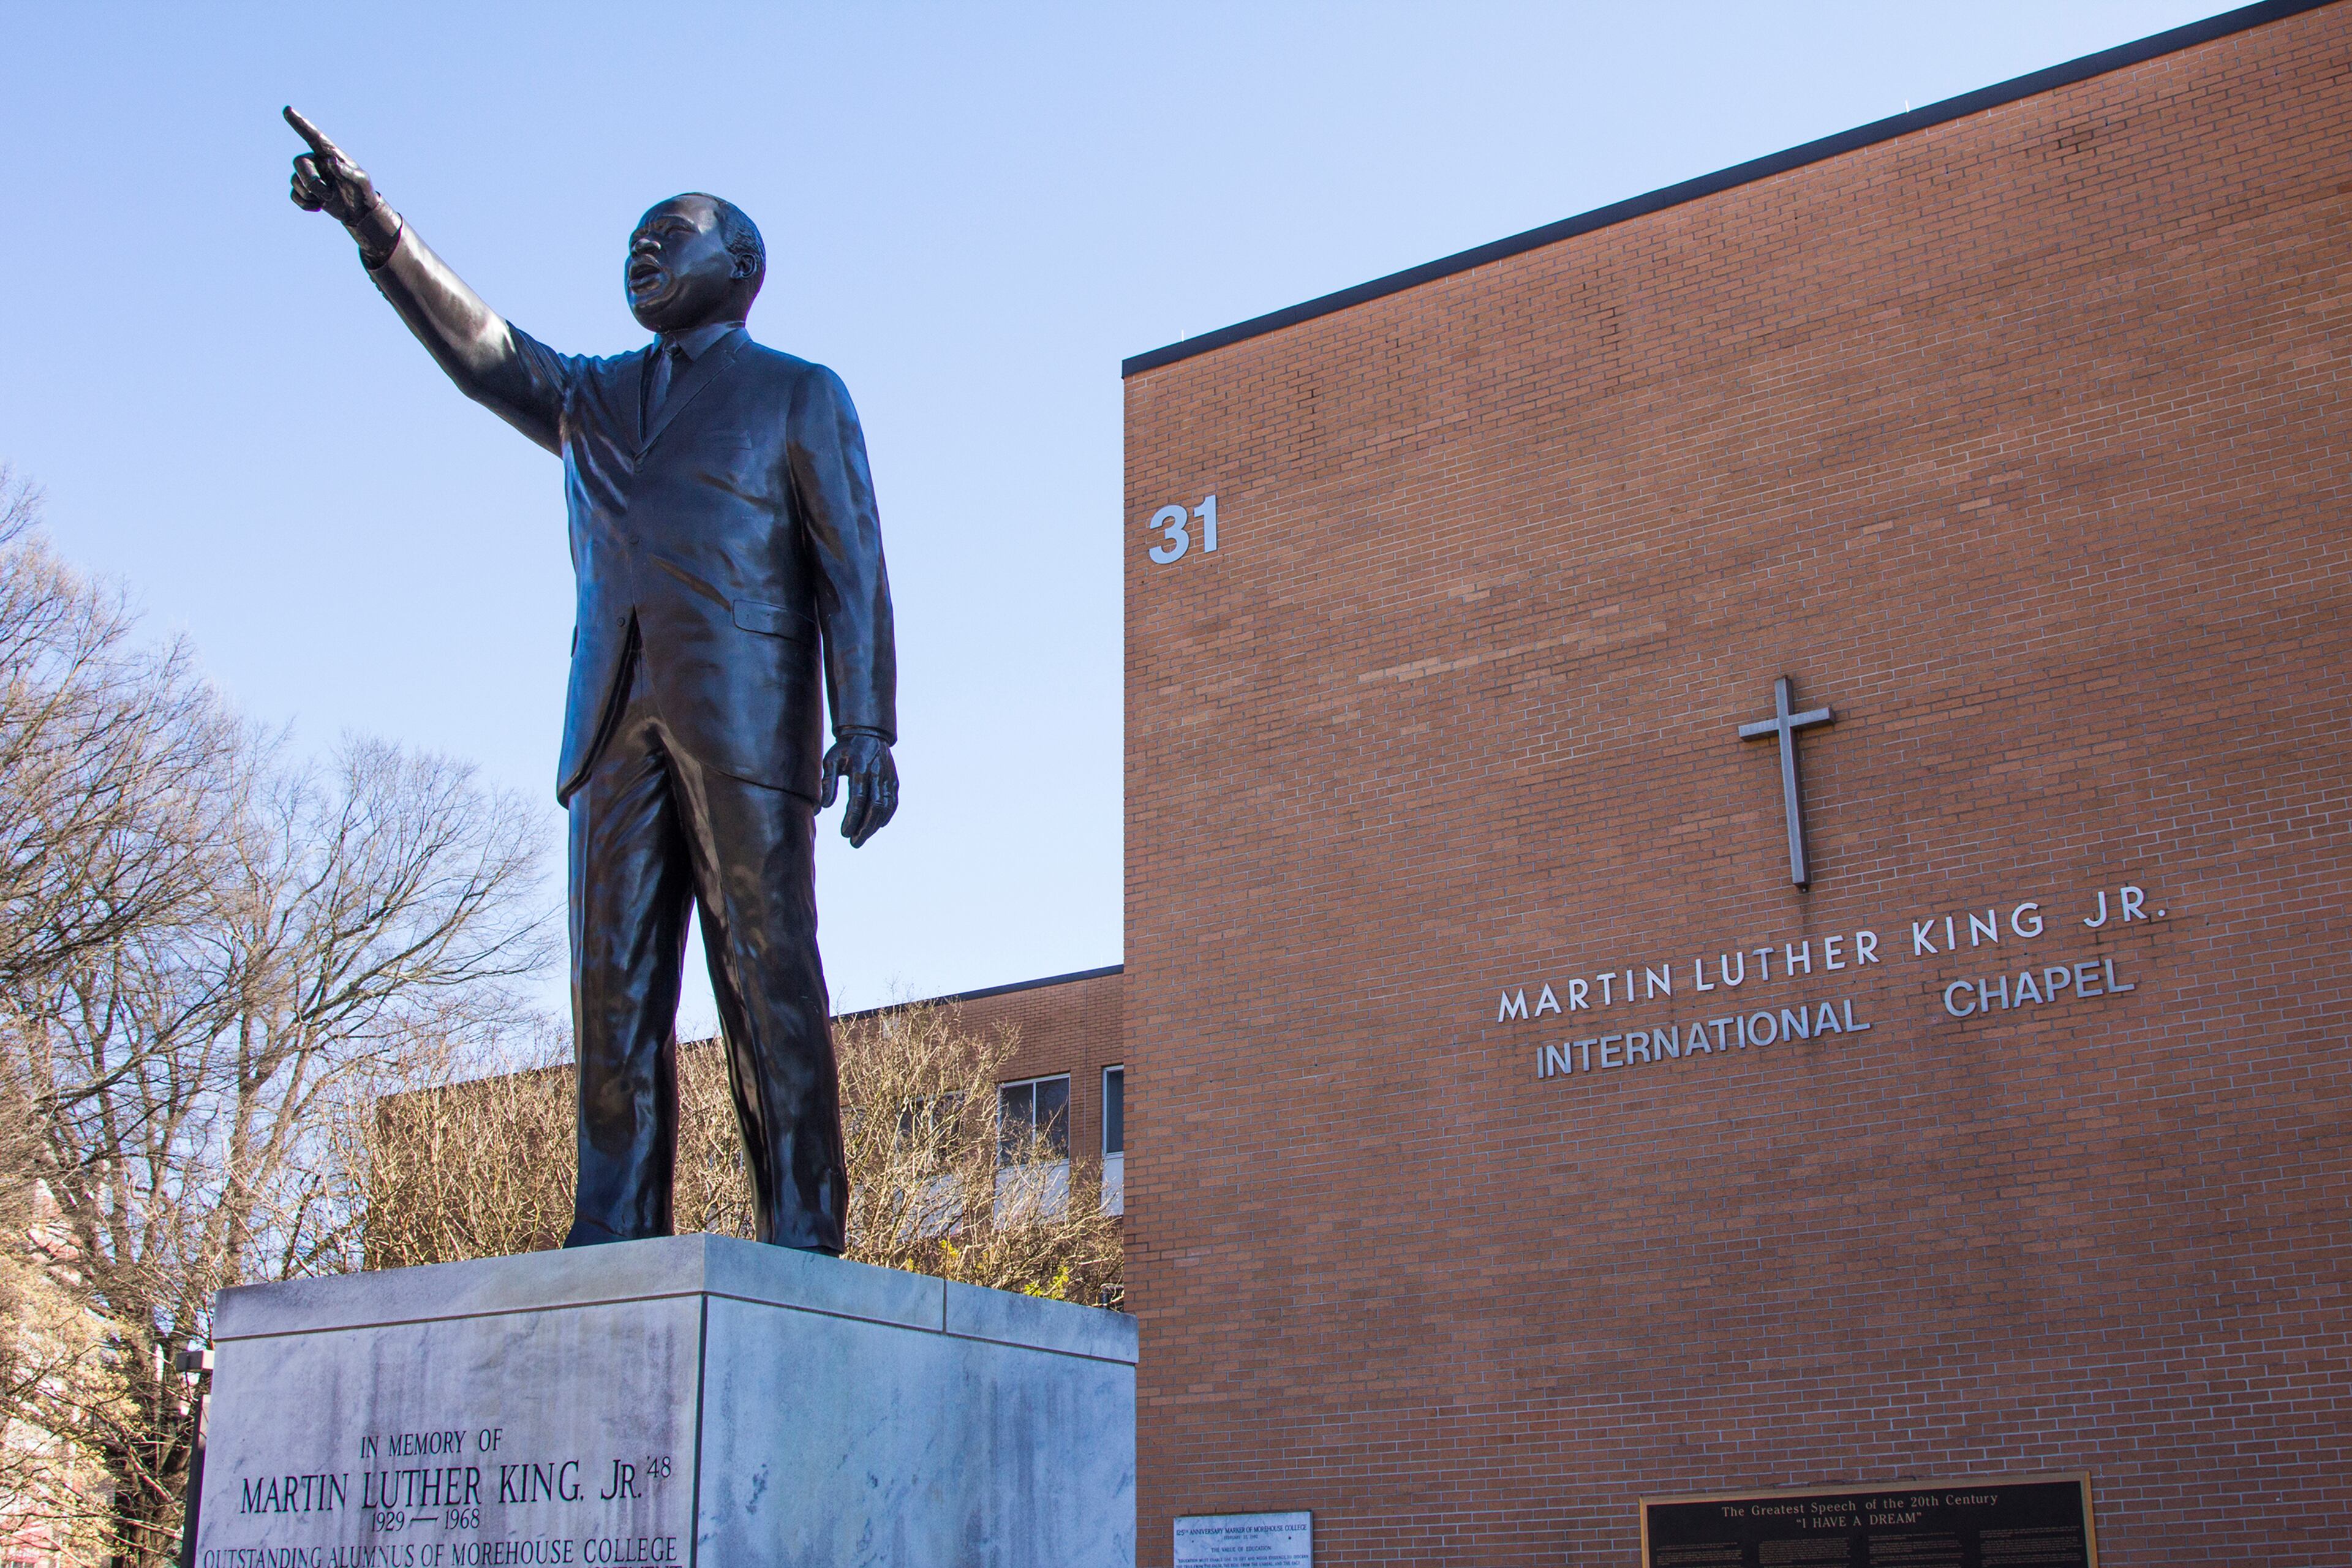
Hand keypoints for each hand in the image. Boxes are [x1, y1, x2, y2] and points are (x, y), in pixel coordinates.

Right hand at [284, 107, 398, 261]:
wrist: (360, 212)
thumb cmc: (362, 192)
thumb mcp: (360, 181)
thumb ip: (346, 171)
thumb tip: (330, 161)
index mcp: (330, 154)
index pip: (313, 136)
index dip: (300, 123)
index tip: (287, 110)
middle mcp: (317, 161)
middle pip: (299, 163)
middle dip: (311, 181)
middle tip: (329, 194)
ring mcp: (310, 176)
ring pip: (295, 180)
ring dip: (311, 194)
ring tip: (329, 199)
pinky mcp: (305, 191)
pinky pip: (294, 195)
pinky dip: (304, 204)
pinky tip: (318, 207)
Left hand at [818, 732, 897, 847]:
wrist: (868, 733)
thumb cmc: (845, 749)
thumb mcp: (831, 761)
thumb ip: (827, 783)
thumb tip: (823, 808)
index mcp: (861, 767)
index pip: (858, 799)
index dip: (852, 818)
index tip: (844, 833)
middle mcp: (878, 773)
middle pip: (875, 807)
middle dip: (865, 828)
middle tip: (854, 843)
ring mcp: (888, 777)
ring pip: (886, 807)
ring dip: (874, 826)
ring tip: (861, 838)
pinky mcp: (894, 781)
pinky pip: (892, 803)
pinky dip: (886, 817)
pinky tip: (876, 827)